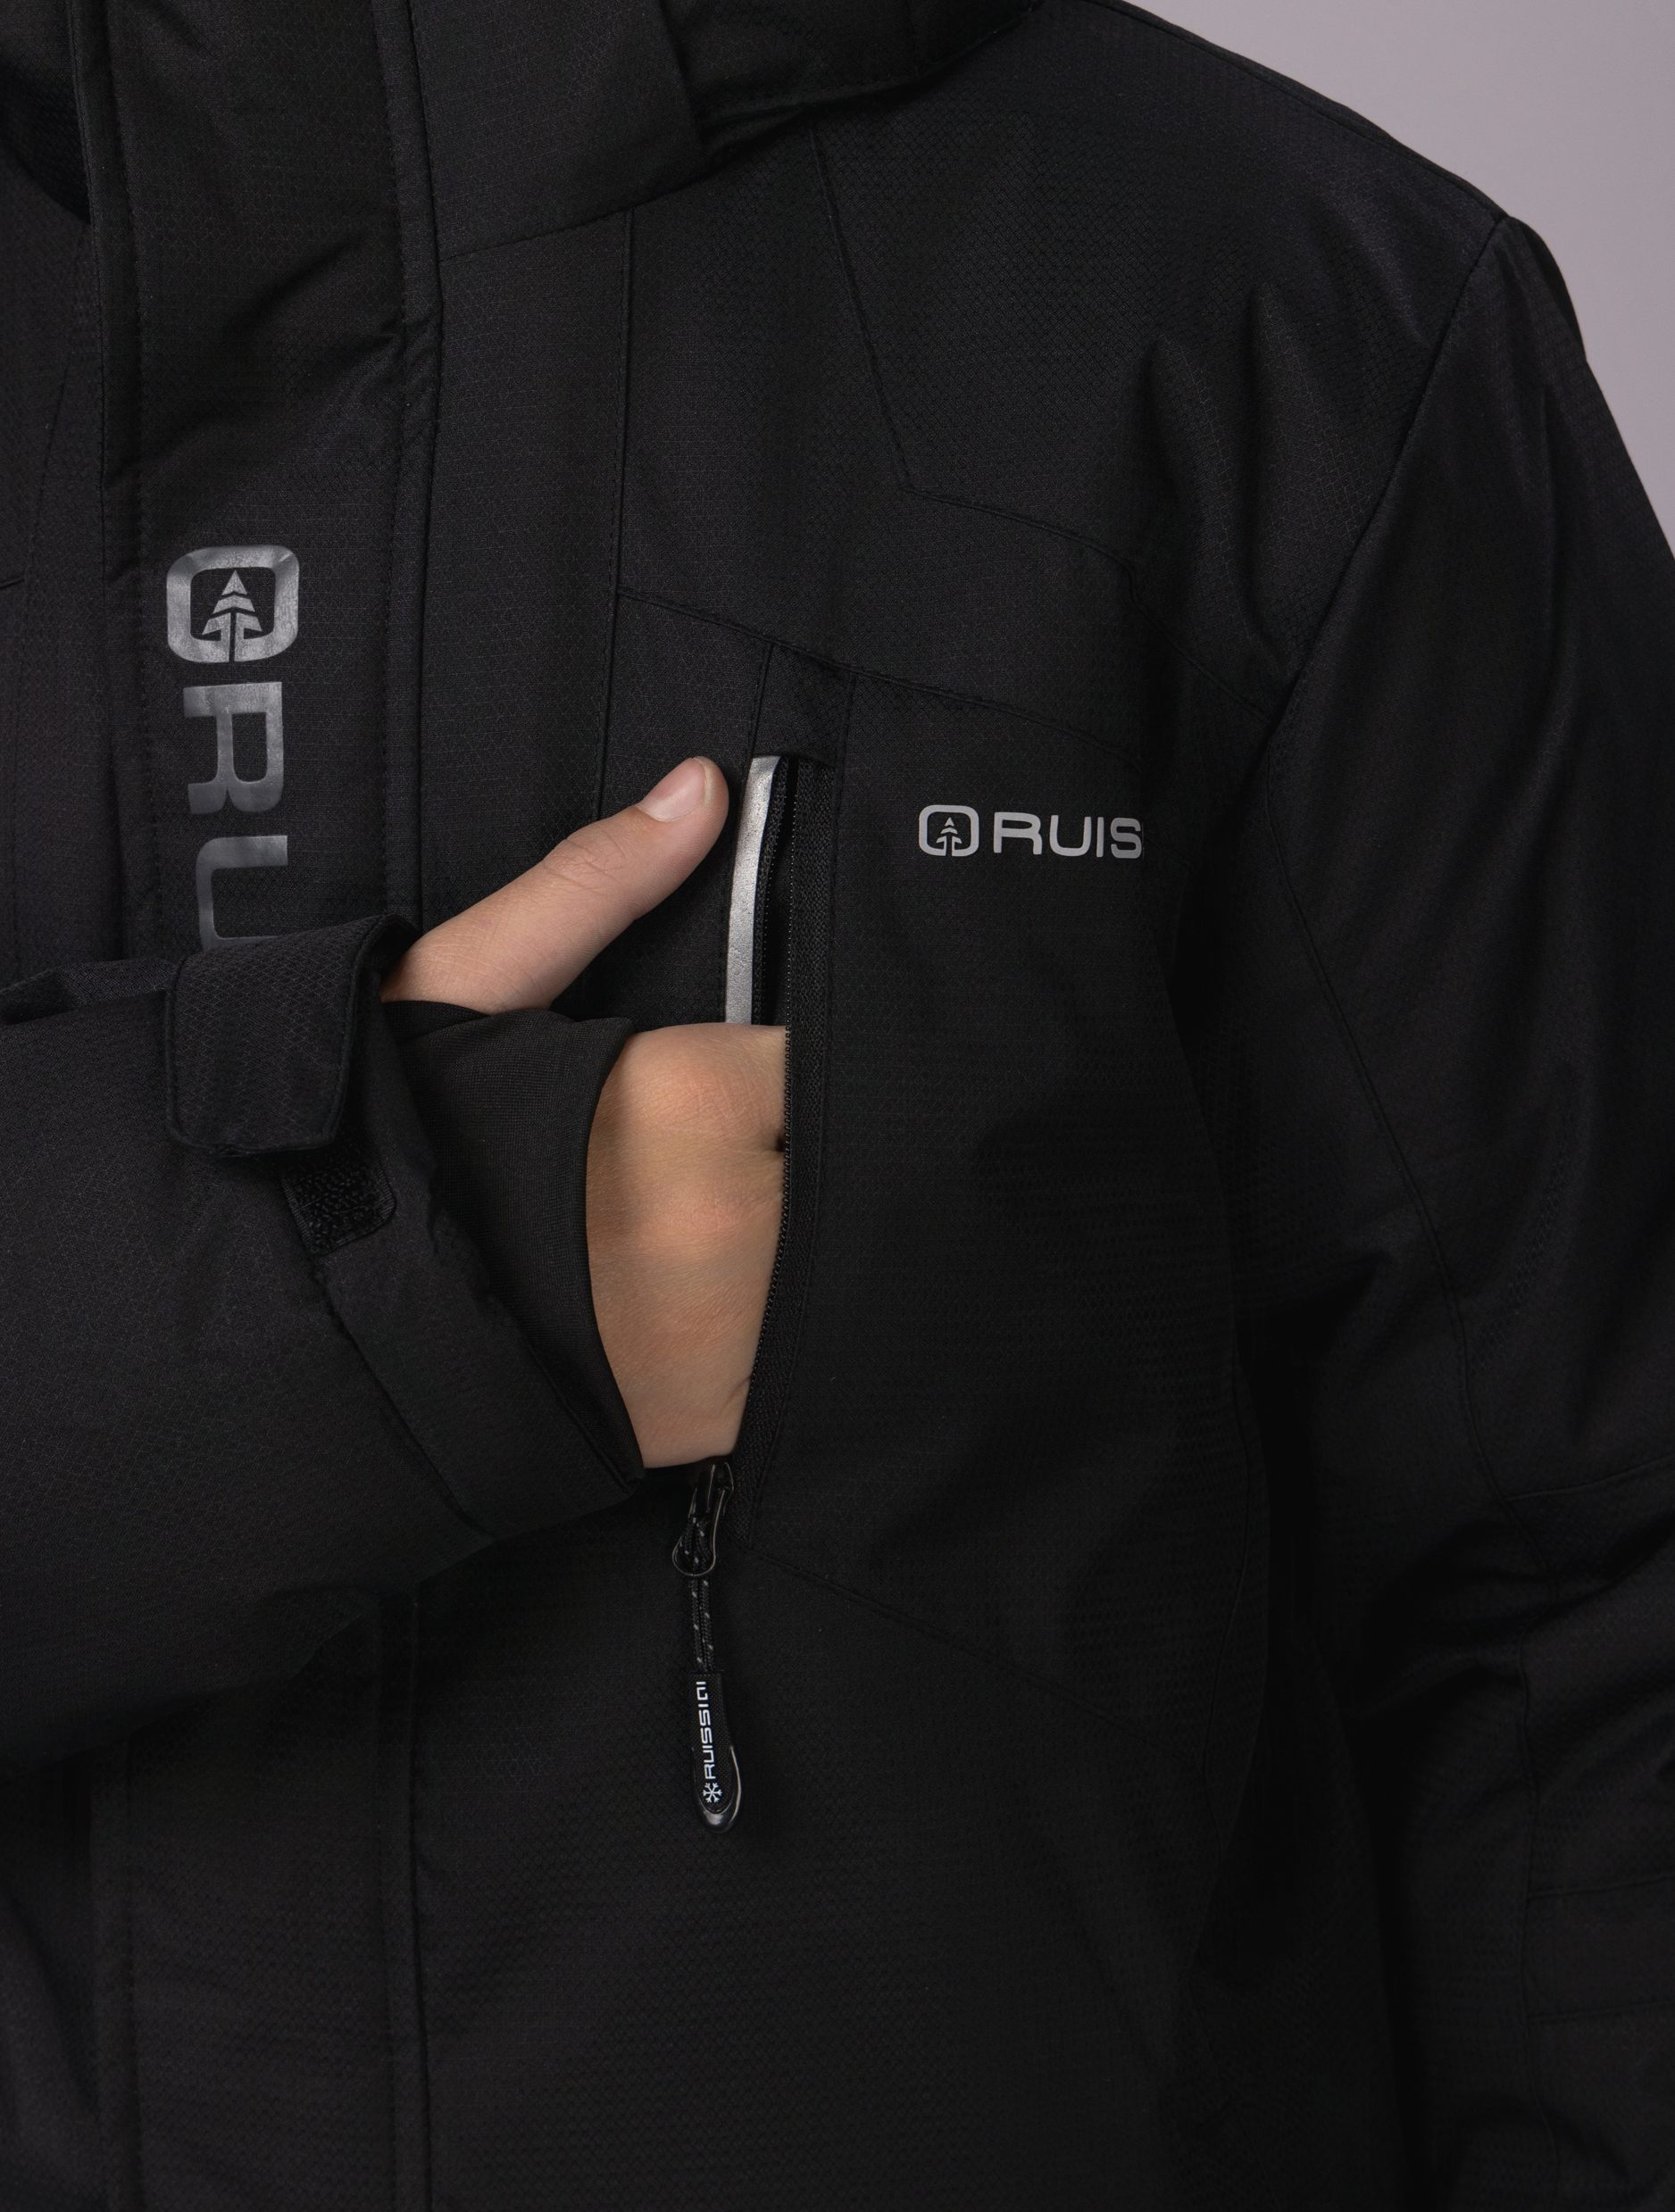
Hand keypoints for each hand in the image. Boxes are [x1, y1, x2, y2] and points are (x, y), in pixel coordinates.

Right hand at [382, 759, 785, 1466]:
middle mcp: (738, 1218)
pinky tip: (743, 1298)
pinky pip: (817, 1353)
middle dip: (820, 1141)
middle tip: (754, 1140)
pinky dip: (801, 1321)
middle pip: (862, 1158)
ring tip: (748, 1217)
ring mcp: (739, 1331)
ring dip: (825, 1232)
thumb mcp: (457, 990)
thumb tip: (701, 787)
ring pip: (855, 1257)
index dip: (799, 1058)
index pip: (824, 1054)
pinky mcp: (725, 1417)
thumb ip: (589, 886)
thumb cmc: (379, 1149)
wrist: (314, 1341)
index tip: (765, 1068)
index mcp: (690, 1096)